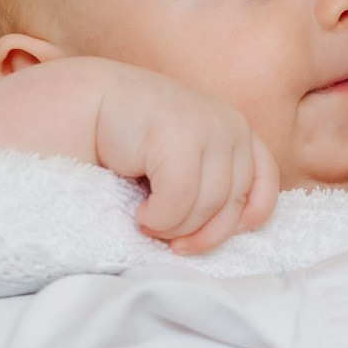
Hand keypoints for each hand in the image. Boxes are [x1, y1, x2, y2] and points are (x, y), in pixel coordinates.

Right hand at [90, 63, 279, 253]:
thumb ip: (216, 185)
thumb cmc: (133, 144)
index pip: (265, 191)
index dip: (238, 224)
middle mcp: (231, 126)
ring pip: (209, 207)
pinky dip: (159, 217)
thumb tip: (238, 229)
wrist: (83, 107)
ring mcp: (209, 127)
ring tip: (147, 220)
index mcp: (238, 134)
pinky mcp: (179, 134)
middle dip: (199, 234)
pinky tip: (140, 211)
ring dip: (174, 227)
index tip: (202, 239)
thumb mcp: (188, 163)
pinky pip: (181, 201)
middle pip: (233, 206)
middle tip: (166, 239)